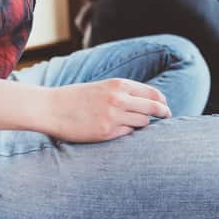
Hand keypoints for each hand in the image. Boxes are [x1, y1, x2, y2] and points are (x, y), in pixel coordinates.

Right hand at [41, 78, 171, 142]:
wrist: (50, 108)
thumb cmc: (77, 97)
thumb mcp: (103, 87)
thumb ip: (124, 92)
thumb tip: (150, 101)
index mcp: (118, 85)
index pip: (152, 93)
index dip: (162, 101)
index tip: (165, 105)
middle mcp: (118, 99)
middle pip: (154, 108)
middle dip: (163, 112)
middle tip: (168, 116)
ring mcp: (113, 117)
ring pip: (143, 122)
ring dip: (141, 123)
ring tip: (131, 121)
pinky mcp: (107, 132)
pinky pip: (128, 133)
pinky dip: (128, 131)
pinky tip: (118, 129)